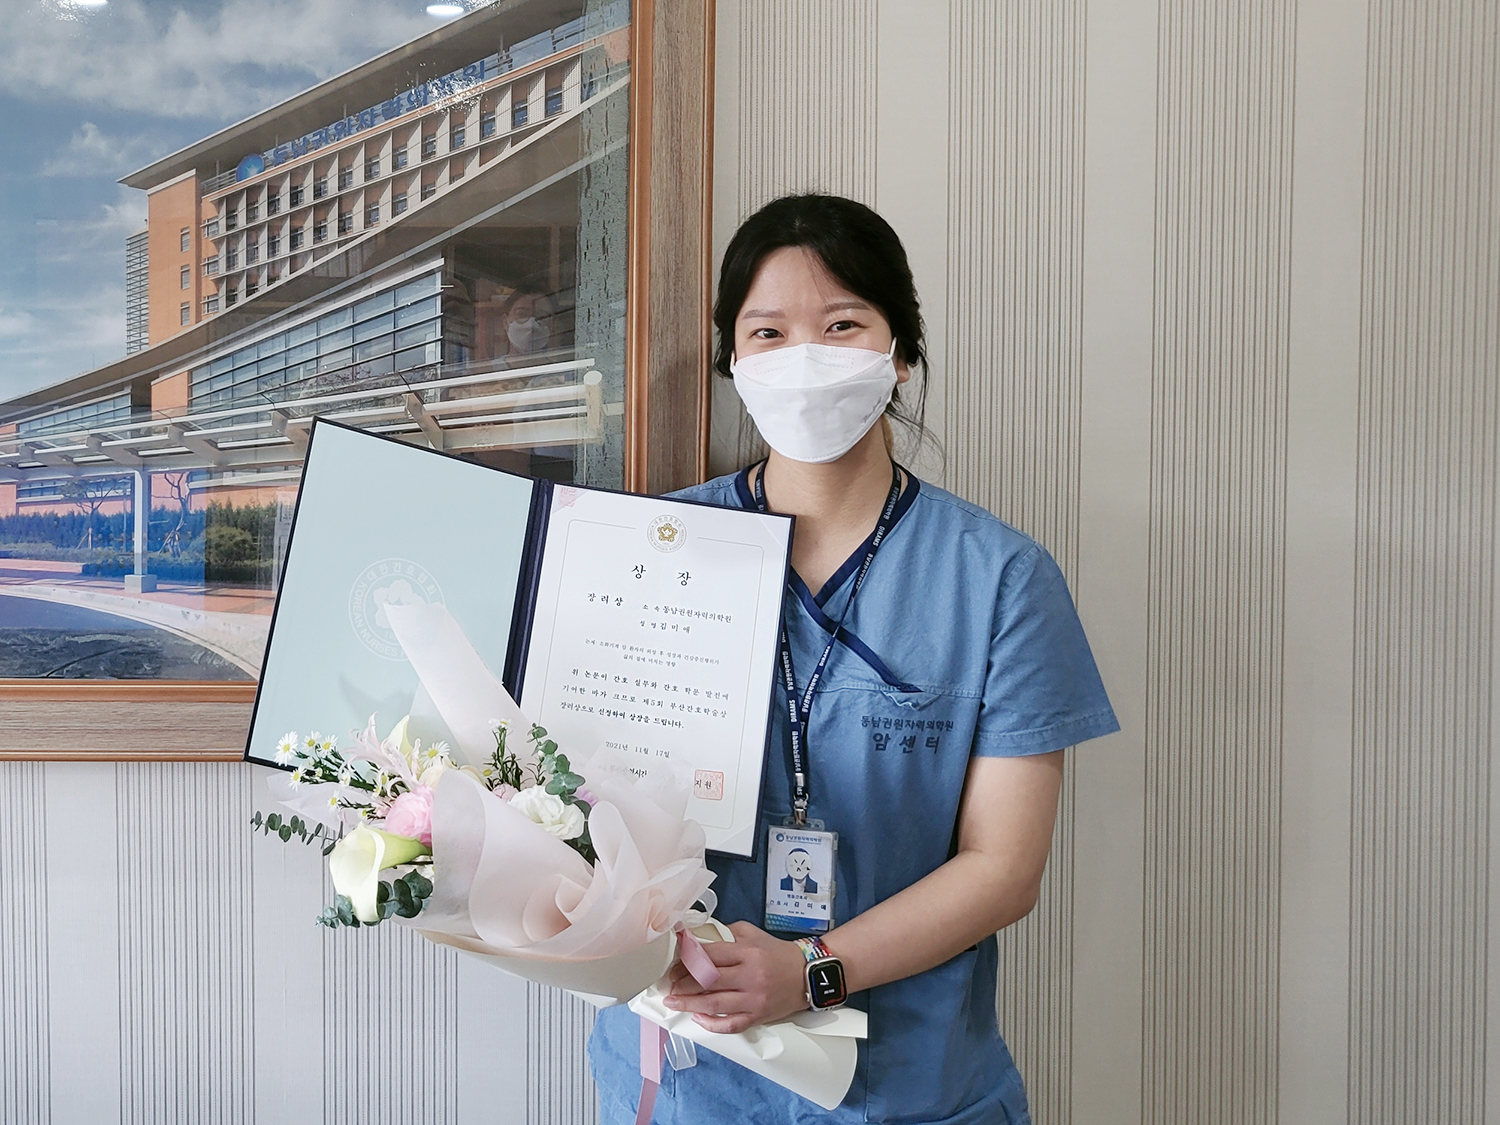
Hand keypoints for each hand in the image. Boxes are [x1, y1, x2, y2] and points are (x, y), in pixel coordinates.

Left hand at [662, 921, 807, 1032]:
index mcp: (748, 953)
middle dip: (684, 982)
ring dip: (690, 1003)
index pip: (711, 955)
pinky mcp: (759, 1017)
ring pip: (715, 1004)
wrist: (808, 975)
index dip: (688, 959)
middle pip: (709, 980)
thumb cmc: (777, 953)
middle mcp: (750, 976)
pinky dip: (712, 1023)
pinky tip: (698, 1018)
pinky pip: (732, 1024)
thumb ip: (727, 933)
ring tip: (672, 1002)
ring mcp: (754, 999)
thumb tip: (698, 939)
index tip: (674, 962)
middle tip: (669, 983)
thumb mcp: (753, 934)